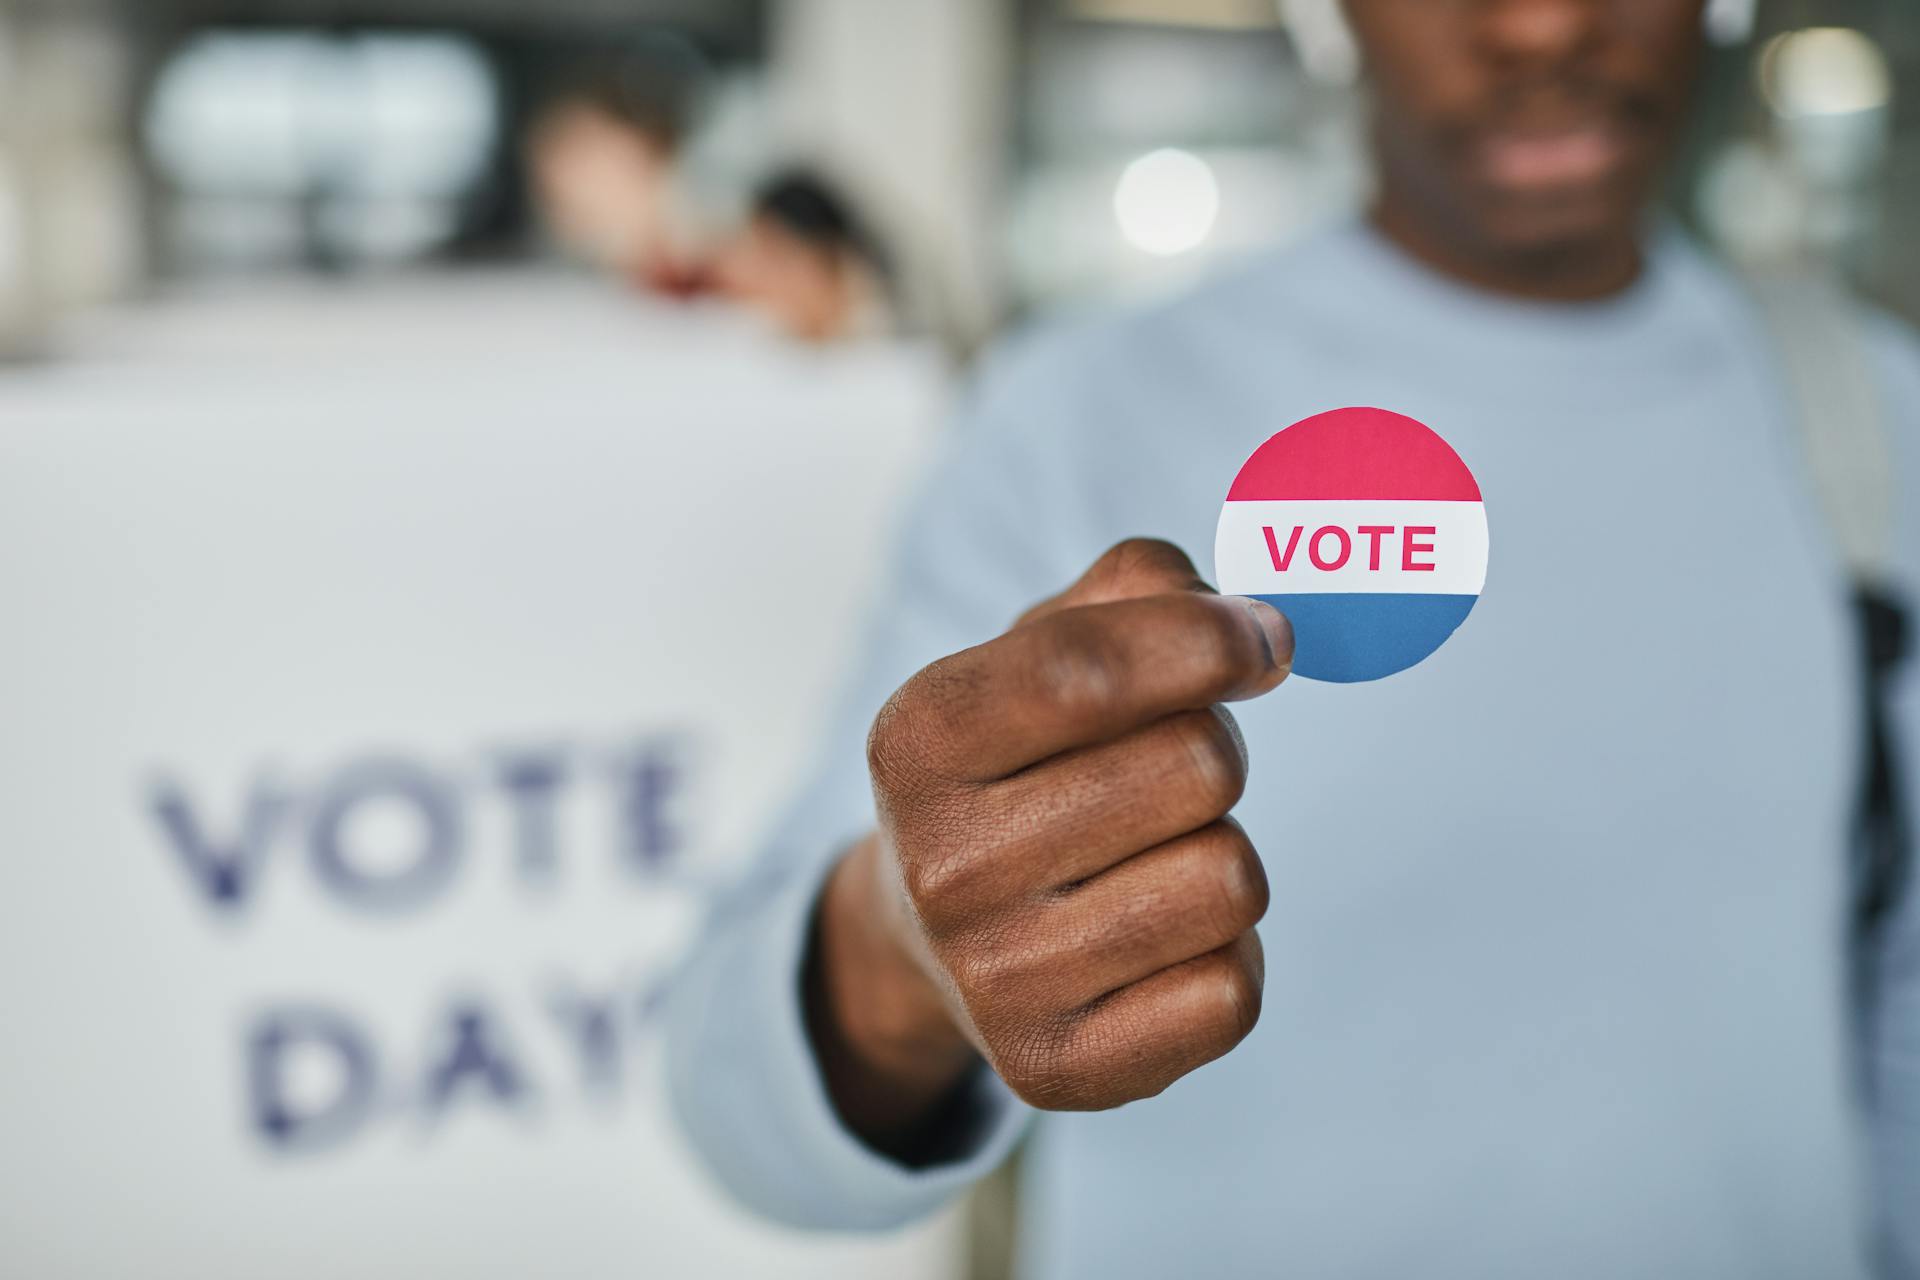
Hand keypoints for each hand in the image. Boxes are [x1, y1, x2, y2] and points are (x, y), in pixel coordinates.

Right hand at [806, 539, 1292, 1152]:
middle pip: (1198, 767)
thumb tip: (1255, 627)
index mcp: (919, 739)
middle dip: (1216, 749)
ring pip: (1231, 881)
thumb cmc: (1020, 759)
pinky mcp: (1054, 1069)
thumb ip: (1142, 587)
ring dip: (1220, 853)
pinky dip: (1223, 955)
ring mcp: (992, 979)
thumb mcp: (1043, 645)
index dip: (1211, 640)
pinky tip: (1155, 941)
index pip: (1090, 671)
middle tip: (1170, 769)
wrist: (928, 933)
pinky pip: (1231, 993)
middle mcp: (939, 865)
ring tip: (1153, 858)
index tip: (1262, 642)